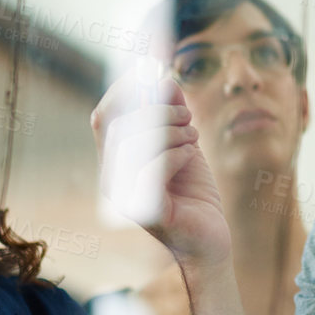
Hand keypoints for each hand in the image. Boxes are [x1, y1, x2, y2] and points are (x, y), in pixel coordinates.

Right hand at [100, 79, 230, 269]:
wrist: (212, 239)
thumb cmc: (194, 192)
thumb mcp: (183, 143)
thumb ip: (172, 113)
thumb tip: (164, 79)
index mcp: (114, 162)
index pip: (103, 117)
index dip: (124, 91)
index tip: (152, 75)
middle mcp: (112, 181)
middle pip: (119, 127)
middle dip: (157, 112)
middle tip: (188, 116)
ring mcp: (126, 199)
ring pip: (134, 145)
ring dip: (170, 131)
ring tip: (193, 136)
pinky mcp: (147, 212)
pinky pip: (151, 170)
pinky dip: (174, 153)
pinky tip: (191, 155)